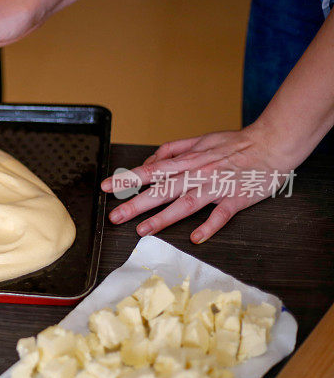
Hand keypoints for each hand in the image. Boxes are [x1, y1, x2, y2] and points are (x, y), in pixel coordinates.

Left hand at [100, 124, 301, 243]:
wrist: (274, 143)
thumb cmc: (236, 144)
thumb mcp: (200, 140)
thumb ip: (174, 150)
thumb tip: (151, 161)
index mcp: (188, 160)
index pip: (151, 170)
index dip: (127, 178)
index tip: (105, 186)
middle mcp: (198, 173)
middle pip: (162, 189)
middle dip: (136, 203)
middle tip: (115, 216)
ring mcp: (217, 186)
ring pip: (186, 202)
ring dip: (164, 217)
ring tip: (143, 230)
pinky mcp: (237, 197)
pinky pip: (221, 213)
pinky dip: (209, 225)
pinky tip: (195, 237)